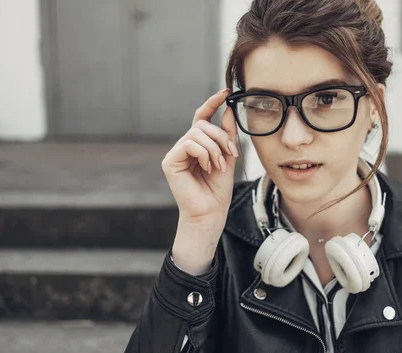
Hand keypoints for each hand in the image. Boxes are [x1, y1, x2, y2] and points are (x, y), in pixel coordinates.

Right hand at [161, 88, 238, 231]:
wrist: (211, 212)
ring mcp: (176, 153)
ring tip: (218, 165)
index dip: (212, 103)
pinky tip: (207, 167)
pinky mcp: (170, 161)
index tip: (226, 91)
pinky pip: (189, 144)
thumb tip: (227, 110)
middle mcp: (184, 146)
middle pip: (202, 124)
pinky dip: (204, 153)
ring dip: (214, 148)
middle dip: (221, 137)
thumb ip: (227, 134)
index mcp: (198, 144)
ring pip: (197, 133)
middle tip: (231, 154)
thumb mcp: (228, 156)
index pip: (202, 117)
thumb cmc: (218, 189)